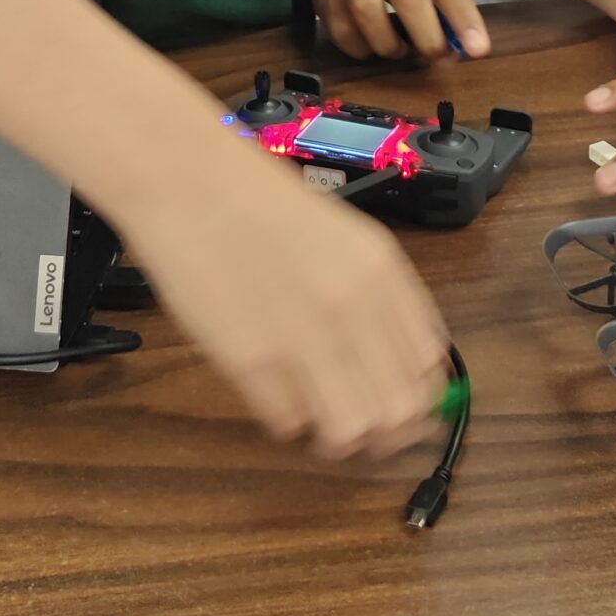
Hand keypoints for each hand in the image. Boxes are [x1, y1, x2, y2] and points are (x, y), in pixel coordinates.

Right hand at [123, 151, 451, 459]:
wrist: (186, 178)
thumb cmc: (257, 201)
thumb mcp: (344, 235)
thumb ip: (380, 296)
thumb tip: (405, 363)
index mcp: (381, 272)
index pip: (428, 369)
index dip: (418, 401)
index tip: (401, 407)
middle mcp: (352, 307)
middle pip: (399, 411)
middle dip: (384, 431)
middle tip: (360, 424)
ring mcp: (302, 336)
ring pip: (351, 431)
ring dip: (338, 436)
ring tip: (317, 418)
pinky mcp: (250, 359)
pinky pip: (289, 422)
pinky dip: (286, 420)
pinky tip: (275, 394)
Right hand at [311, 0, 489, 63]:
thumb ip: (451, 1)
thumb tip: (467, 48)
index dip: (463, 18)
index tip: (478, 49)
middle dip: (428, 38)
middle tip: (439, 59)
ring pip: (366, 13)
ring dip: (390, 45)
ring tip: (402, 51)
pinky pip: (340, 30)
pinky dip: (361, 48)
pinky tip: (374, 46)